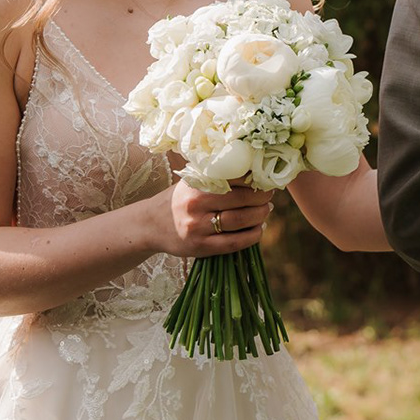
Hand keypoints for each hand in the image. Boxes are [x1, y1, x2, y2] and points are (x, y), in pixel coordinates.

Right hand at [159, 180, 274, 256]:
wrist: (150, 225)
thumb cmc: (179, 199)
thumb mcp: (192, 181)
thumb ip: (217, 176)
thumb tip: (255, 171)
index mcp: (196, 184)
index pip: (234, 178)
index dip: (256, 179)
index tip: (266, 179)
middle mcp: (196, 204)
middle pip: (241, 200)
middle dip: (262, 197)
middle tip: (269, 196)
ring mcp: (197, 227)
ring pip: (240, 221)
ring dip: (260, 216)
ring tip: (266, 211)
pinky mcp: (200, 247)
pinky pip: (233, 243)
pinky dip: (252, 236)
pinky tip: (258, 229)